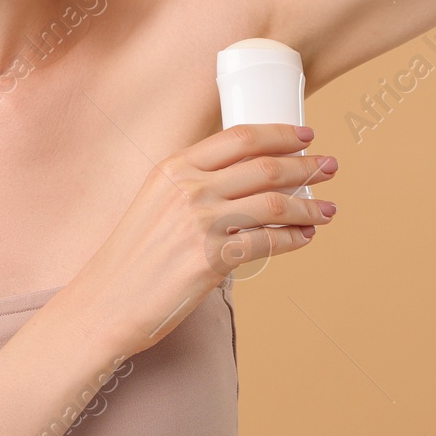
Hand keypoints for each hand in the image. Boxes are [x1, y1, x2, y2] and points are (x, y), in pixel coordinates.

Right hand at [67, 123, 338, 357]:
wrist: (105, 302)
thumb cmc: (132, 257)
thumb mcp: (154, 202)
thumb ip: (192, 186)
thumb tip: (246, 180)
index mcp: (173, 167)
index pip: (239, 137)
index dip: (280, 133)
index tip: (306, 136)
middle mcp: (187, 189)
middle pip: (264, 167)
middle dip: (306, 165)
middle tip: (330, 167)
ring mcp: (199, 223)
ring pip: (274, 204)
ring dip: (309, 206)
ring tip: (327, 209)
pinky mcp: (210, 260)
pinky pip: (267, 243)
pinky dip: (294, 239)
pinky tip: (304, 238)